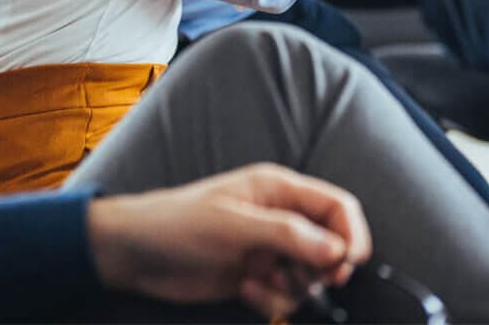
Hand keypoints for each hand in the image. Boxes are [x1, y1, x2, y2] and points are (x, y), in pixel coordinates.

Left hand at [87, 164, 371, 319]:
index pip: (336, 205)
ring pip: (311, 276)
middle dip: (323, 269)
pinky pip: (286, 295)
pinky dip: (274, 300)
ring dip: (294, 288)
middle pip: (330, 244)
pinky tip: (247, 291)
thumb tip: (337, 250)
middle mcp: (279, 217)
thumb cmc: (179, 223)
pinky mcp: (257, 276)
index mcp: (277, 189)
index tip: (349, 264)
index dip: (351, 234)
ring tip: (262, 282)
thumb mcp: (234, 225)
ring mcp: (268, 248)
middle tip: (302, 278)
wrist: (137, 253)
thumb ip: (288, 235)